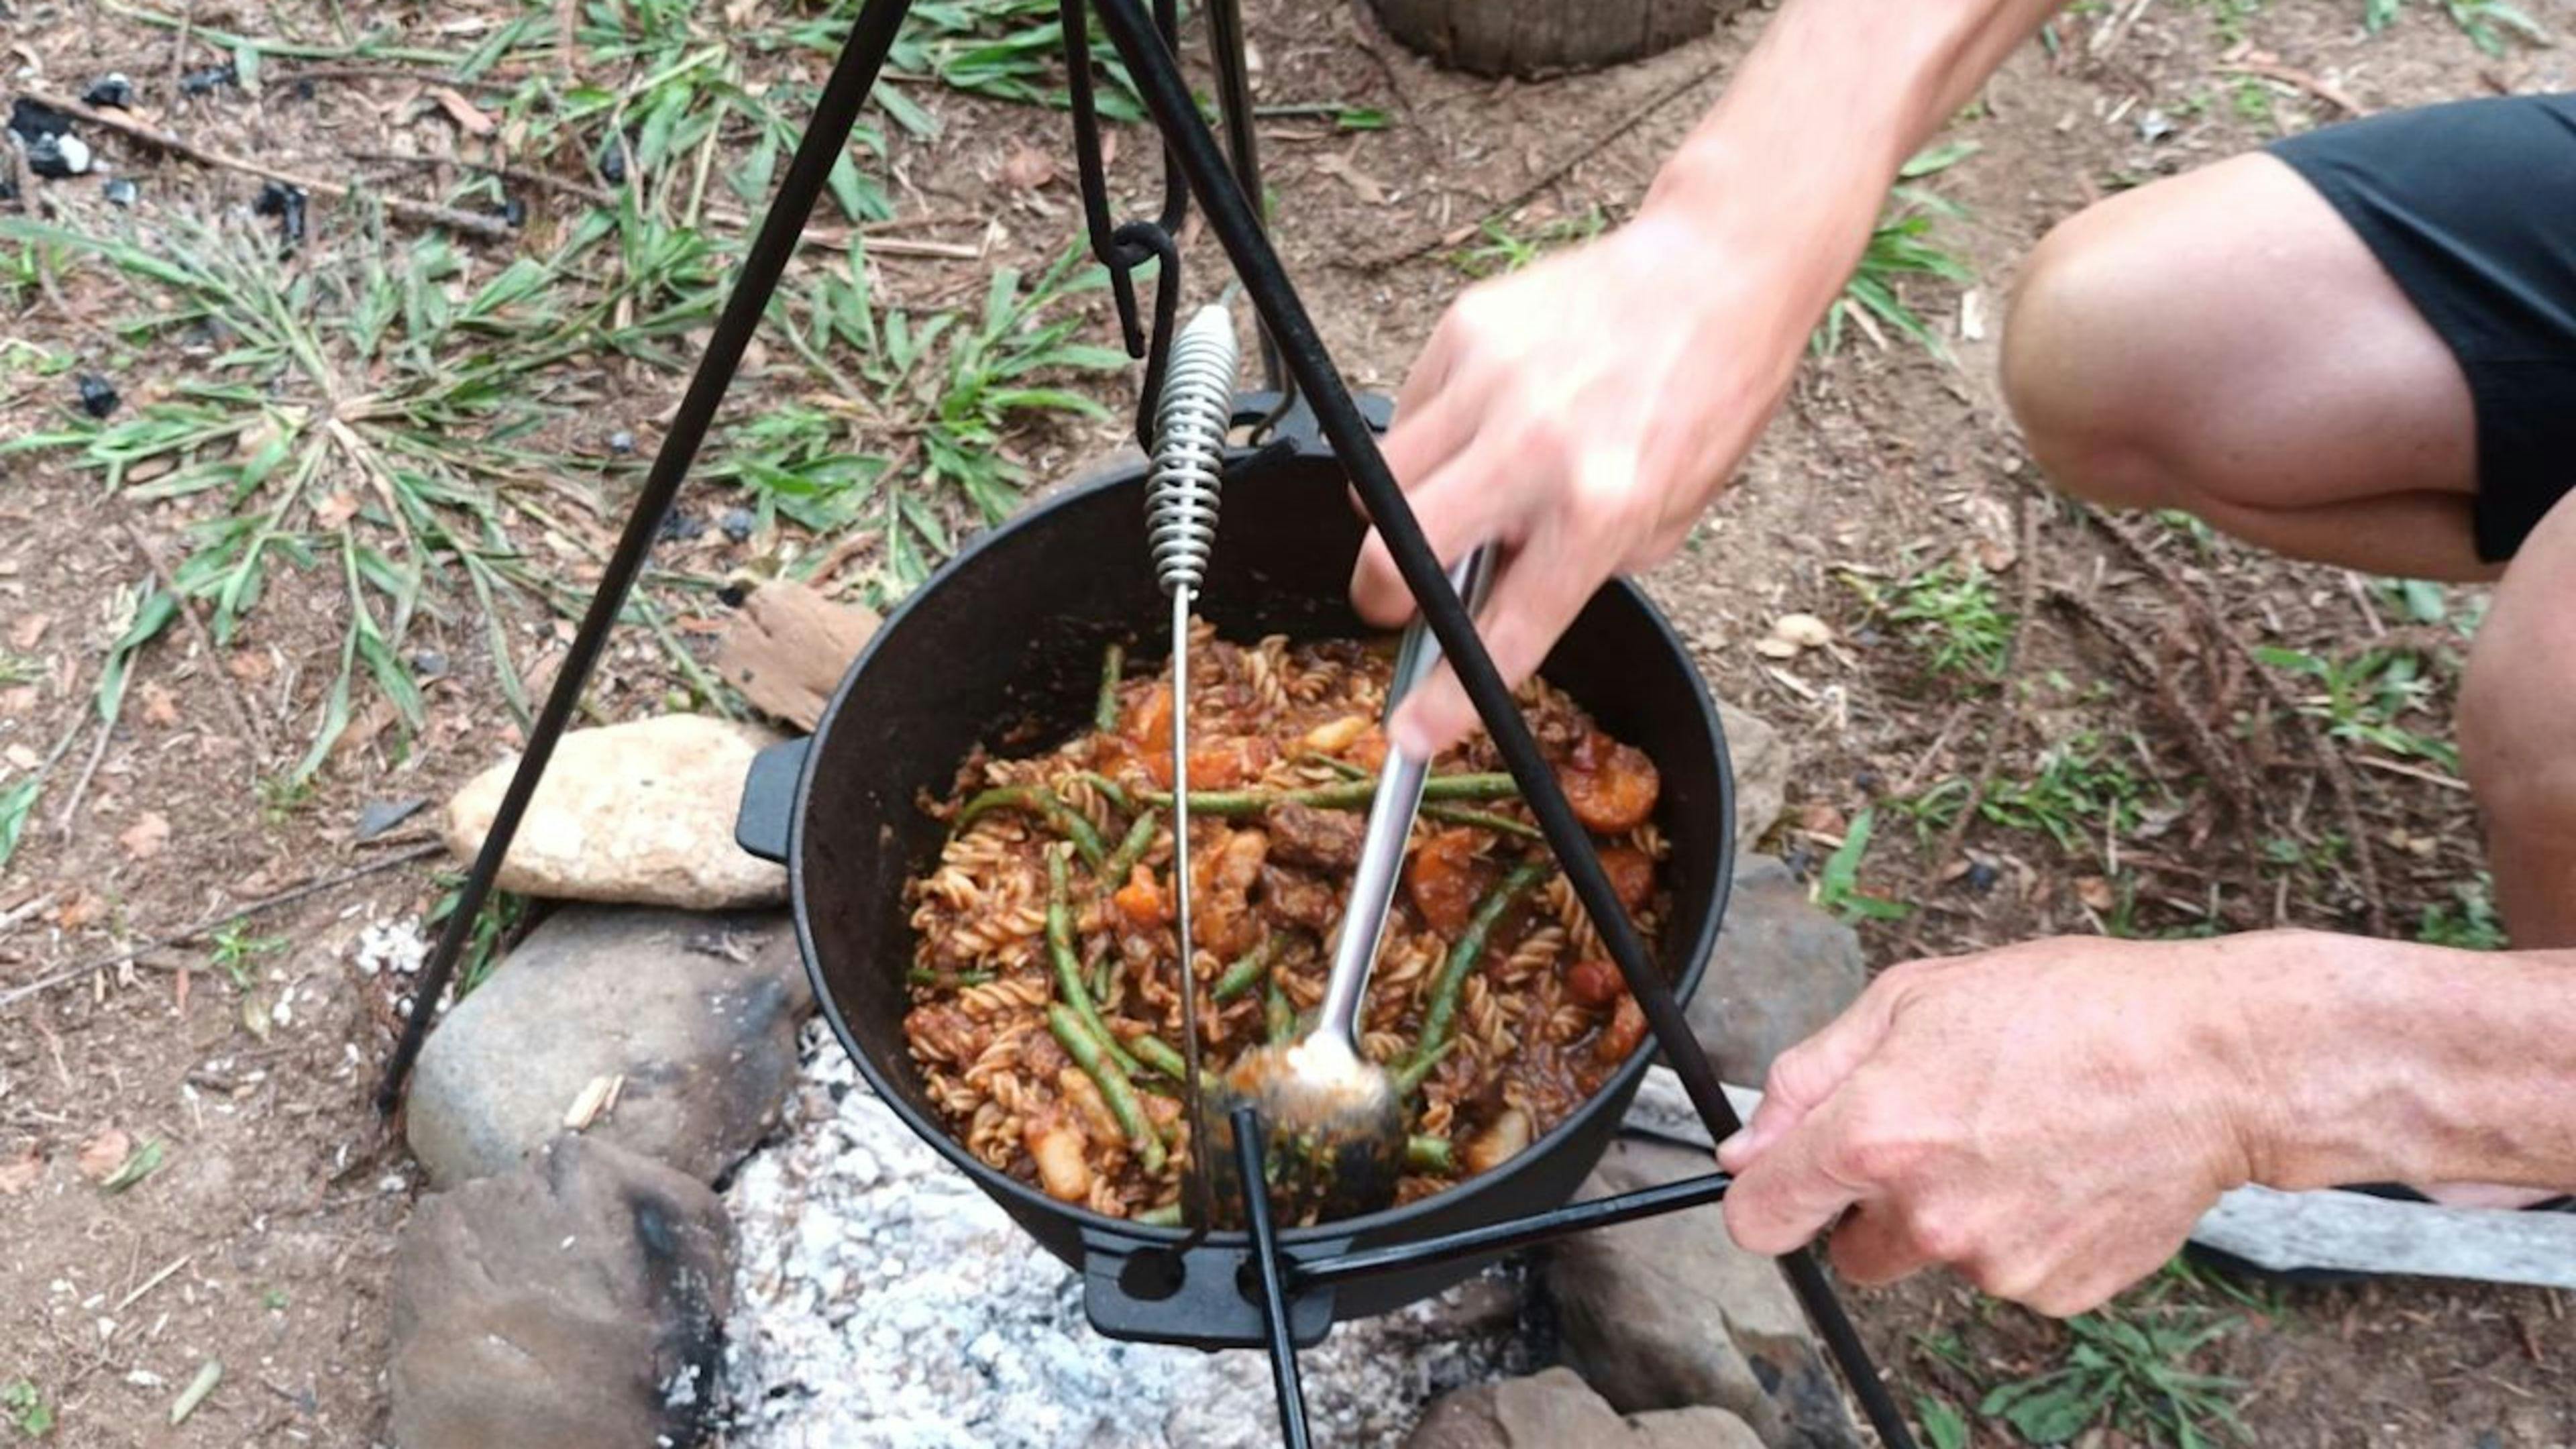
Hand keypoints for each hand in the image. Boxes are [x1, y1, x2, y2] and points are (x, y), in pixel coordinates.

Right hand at [1350, 209, 1817, 755]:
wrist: (1714, 273)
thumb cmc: (1704, 394)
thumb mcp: (1668, 512)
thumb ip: (1582, 562)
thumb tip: (1499, 590)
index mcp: (1600, 511)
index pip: (1503, 629)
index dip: (1448, 700)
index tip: (1410, 732)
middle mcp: (1538, 450)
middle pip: (1397, 558)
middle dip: (1384, 599)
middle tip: (1401, 601)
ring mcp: (1492, 386)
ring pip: (1378, 484)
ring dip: (1396, 514)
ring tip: (1449, 497)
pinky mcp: (1465, 331)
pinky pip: (1406, 412)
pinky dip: (1427, 436)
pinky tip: (1481, 423)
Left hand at [1718, 935, 2271, 1315]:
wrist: (2212, 1061)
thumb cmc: (2072, 1010)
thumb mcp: (1912, 998)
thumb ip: (1809, 1078)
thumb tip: (1746, 1147)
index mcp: (1874, 1137)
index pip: (1759, 1218)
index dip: (1766, 1194)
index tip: (1787, 1179)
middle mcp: (1926, 1215)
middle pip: (1850, 1248)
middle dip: (1874, 1202)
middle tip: (1941, 1130)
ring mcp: (1994, 1263)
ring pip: (1934, 1256)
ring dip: (1955, 1212)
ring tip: (2019, 1135)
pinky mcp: (2055, 1291)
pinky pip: (2006, 1270)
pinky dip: (2022, 1231)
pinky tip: (2060, 1168)